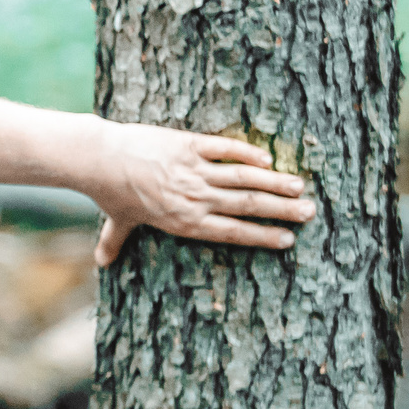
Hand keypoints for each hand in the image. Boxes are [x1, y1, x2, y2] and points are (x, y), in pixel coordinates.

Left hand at [89, 128, 316, 267]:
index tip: (289, 239)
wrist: (99, 159)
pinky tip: (268, 158)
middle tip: (309, 213)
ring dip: (274, 182)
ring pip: (243, 178)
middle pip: (247, 206)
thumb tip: (102, 263)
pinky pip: (225, 149)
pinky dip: (246, 153)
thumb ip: (115, 242)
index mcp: (184, 221)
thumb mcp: (118, 220)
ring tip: (300, 187)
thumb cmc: (109, 193)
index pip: (233, 232)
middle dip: (281, 211)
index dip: (263, 236)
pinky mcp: (189, 145)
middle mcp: (194, 198)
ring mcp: (193, 171)